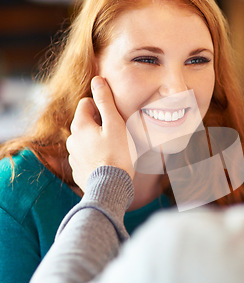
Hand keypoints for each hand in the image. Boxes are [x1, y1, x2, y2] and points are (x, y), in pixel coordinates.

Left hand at [67, 76, 134, 191]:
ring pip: (85, 140)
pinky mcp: (78, 170)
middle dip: (99, 124)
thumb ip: (105, 101)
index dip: (101, 106)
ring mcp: (73, 156)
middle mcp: (72, 139)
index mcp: (80, 125)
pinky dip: (95, 156)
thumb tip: (97, 80)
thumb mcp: (115, 124)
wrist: (110, 187)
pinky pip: (86, 156)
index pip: (86, 103)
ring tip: (114, 150)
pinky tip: (108, 162)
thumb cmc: (117, 154)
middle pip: (85, 122)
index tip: (114, 118)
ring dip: (97, 141)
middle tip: (117, 134)